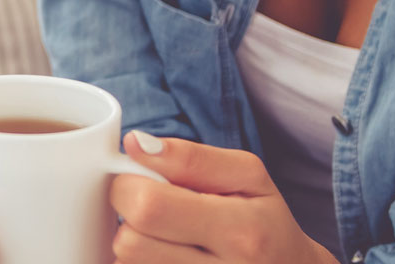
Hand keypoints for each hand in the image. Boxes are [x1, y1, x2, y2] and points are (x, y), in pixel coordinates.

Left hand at [110, 131, 336, 262]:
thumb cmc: (267, 221)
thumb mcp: (248, 175)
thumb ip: (190, 157)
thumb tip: (135, 144)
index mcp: (239, 232)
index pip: (149, 205)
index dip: (129, 184)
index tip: (139, 176)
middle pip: (130, 241)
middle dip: (128, 213)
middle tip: (151, 203)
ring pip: (127, 262)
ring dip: (135, 239)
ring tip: (165, 230)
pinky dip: (140, 259)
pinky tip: (165, 250)